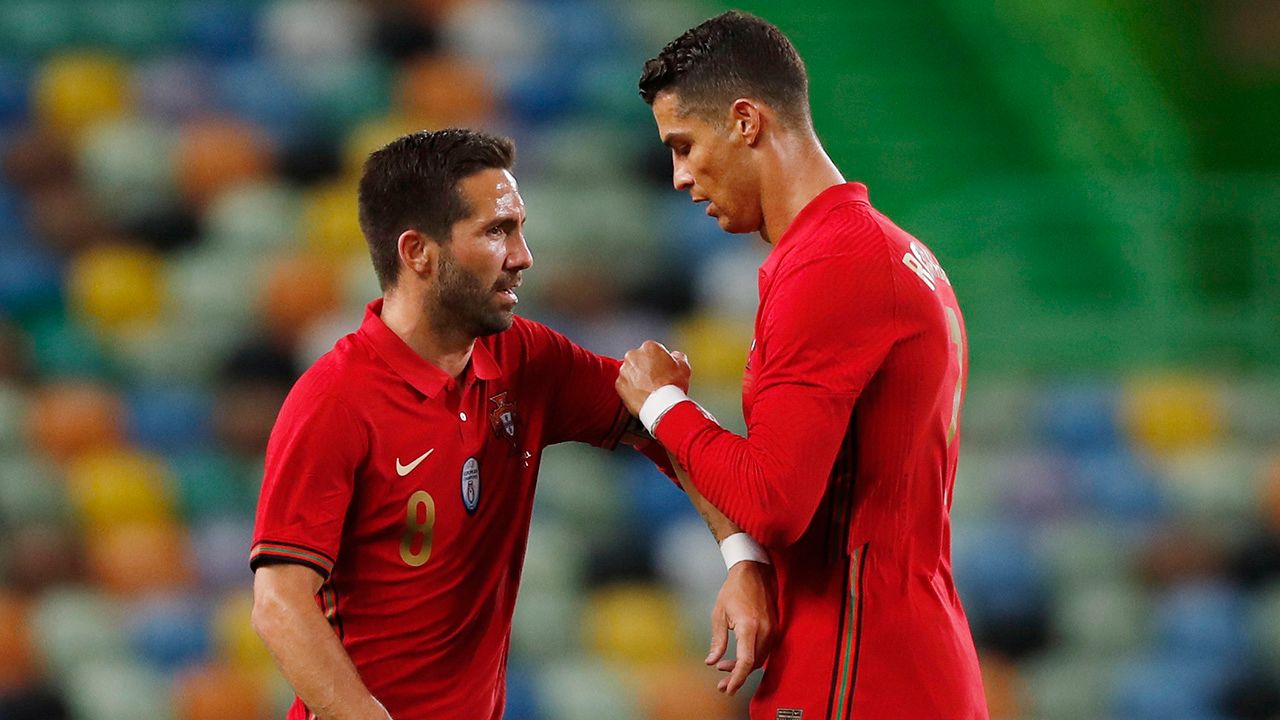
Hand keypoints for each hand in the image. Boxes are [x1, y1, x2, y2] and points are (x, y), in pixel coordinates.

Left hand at [616, 340, 690, 416]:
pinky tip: (642, 394)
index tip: (662, 370)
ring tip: (649, 389)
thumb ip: (679, 356)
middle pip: (640, 359)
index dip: (659, 361)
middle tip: (655, 380)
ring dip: (637, 378)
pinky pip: (625, 384)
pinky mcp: (619, 384)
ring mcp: (624, 370)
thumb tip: (676, 356)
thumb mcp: (684, 367)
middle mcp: (633, 355)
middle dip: (646, 367)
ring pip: (631, 371)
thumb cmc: (673, 386)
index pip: (653, 350)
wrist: (661, 405)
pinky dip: (631, 389)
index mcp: (649, 347)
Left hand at [707, 560, 777, 695]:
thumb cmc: (734, 590)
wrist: (753, 572)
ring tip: (724, 667)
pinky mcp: (775, 628)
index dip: (737, 678)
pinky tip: (737, 657)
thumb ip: (717, 640)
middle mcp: (765, 630)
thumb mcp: (719, 614)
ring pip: (760, 659)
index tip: (728, 689)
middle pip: (753, 663)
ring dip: (743, 666)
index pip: (746, 661)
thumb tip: (712, 661)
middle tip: (721, 683)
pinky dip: (751, 657)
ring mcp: (772, 629)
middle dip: (737, 675)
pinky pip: (764, 650)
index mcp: (749, 626)